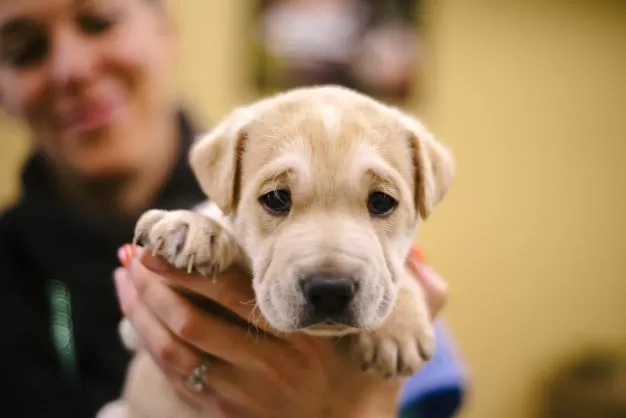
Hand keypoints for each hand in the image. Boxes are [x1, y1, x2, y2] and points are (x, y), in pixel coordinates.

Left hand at [114, 245, 447, 417]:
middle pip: (194, 313)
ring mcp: (245, 391)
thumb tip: (432, 266)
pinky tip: (134, 316)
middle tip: (133, 250)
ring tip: (124, 276)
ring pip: (176, 343)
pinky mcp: (228, 411)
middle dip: (156, 279)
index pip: (237, 289)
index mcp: (305, 336)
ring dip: (142, 308)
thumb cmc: (365, 384)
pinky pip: (177, 373)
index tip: (166, 237)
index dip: (194, 263)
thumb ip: (421, 305)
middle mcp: (271, 362)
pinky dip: (148, 340)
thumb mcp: (396, 346)